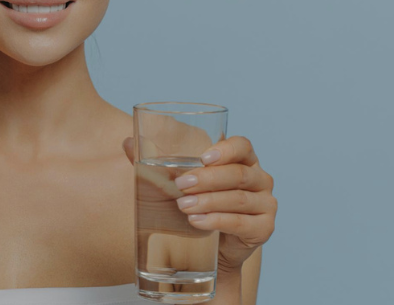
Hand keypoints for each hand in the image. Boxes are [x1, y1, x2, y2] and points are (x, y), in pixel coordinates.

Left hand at [122, 135, 276, 272]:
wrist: (212, 250)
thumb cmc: (197, 206)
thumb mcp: (178, 183)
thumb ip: (155, 163)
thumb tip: (127, 142)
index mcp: (244, 160)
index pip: (243, 145)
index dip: (226, 149)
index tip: (202, 157)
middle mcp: (260, 179)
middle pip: (238, 173)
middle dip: (207, 179)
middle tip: (180, 185)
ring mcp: (265, 204)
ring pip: (238, 198)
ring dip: (209, 201)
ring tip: (183, 206)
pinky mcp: (263, 229)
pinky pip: (241, 223)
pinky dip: (217, 221)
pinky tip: (197, 222)